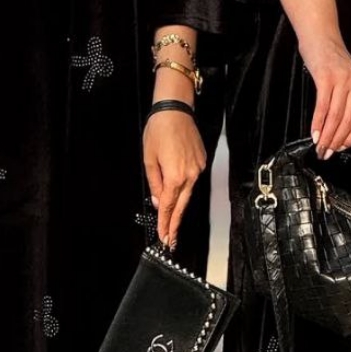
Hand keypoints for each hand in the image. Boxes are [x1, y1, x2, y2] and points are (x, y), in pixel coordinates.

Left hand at [143, 113, 206, 249]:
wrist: (175, 111)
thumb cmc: (159, 130)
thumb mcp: (149, 160)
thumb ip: (155, 184)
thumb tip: (159, 201)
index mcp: (176, 176)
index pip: (170, 206)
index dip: (166, 224)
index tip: (164, 237)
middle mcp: (190, 175)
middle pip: (182, 205)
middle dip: (175, 224)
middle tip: (171, 240)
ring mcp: (198, 168)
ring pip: (188, 194)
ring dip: (180, 208)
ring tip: (172, 222)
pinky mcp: (202, 162)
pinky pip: (192, 181)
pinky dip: (185, 190)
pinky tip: (179, 196)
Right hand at [304, 39, 350, 158]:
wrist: (321, 38)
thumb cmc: (333, 62)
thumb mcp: (350, 81)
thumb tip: (342, 132)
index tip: (341, 148)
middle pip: (349, 121)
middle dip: (336, 141)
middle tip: (326, 153)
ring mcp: (343, 79)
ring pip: (336, 117)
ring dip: (326, 136)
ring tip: (319, 147)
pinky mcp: (326, 77)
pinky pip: (323, 107)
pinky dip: (317, 124)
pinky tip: (314, 133)